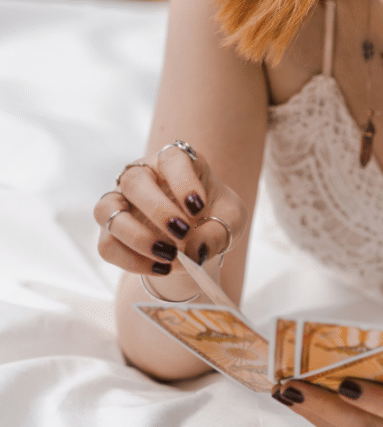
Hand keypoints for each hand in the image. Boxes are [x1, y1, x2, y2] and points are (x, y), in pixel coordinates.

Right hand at [94, 141, 247, 278]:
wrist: (200, 237)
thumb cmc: (216, 216)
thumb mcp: (231, 221)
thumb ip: (218, 232)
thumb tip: (195, 251)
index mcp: (176, 162)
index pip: (172, 158)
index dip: (183, 181)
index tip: (198, 206)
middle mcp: (143, 175)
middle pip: (133, 181)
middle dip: (157, 210)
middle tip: (182, 232)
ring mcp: (121, 201)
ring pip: (107, 211)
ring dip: (137, 236)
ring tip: (169, 255)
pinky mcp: (111, 231)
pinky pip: (107, 245)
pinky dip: (132, 261)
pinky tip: (161, 268)